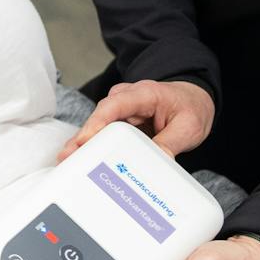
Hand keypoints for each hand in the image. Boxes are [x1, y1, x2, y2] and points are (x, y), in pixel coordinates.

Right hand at [56, 79, 214, 161]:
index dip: (96, 123)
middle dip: (82, 140)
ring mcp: (120, 110)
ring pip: (98, 128)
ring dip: (84, 146)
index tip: (84, 141)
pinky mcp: (118, 122)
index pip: (114, 105)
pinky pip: (104, 135)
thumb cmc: (190, 107)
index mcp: (144, 93)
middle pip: (99, 119)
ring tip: (68, 165)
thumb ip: (171, 143)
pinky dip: (94, 149)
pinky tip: (81, 163)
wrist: (193, 100)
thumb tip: (156, 162)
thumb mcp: (189, 126)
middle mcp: (126, 98)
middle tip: (66, 160)